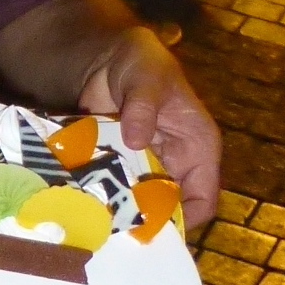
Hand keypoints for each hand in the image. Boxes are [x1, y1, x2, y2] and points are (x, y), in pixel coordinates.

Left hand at [77, 27, 220, 228]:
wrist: (107, 56)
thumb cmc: (141, 61)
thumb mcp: (146, 76)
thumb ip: (143, 105)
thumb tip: (137, 140)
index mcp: (198, 148)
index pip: (203, 199)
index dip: (184, 219)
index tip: (151, 227)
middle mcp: (176, 165)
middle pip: (169, 210)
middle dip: (145, 220)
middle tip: (116, 227)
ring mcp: (146, 168)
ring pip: (140, 203)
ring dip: (119, 210)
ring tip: (95, 218)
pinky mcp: (120, 166)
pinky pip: (114, 189)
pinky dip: (101, 195)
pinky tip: (81, 201)